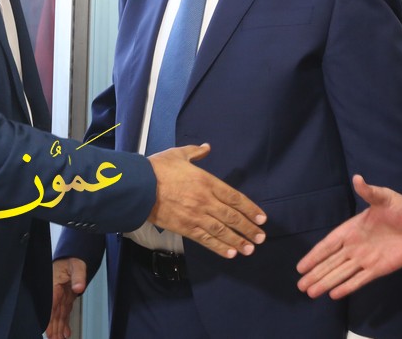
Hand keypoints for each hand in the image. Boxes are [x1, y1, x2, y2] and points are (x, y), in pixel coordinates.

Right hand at [47, 257, 86, 338]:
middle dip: (53, 329)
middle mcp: (55, 293)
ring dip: (58, 330)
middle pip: (52, 315)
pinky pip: (63, 314)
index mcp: (54, 285)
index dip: (48, 320)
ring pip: (58, 317)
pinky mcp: (65, 299)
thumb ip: (78, 276)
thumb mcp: (77, 265)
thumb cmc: (72, 260)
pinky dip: (64, 324)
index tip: (48, 331)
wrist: (73, 258)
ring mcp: (60, 297)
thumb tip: (79, 287)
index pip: (50, 306)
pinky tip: (65, 333)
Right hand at [147, 144, 265, 257]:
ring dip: (239, 241)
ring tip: (250, 249)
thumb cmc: (157, 168)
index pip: (234, 197)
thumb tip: (207, 147)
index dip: (250, 209)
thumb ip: (195, 152)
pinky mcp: (185, 228)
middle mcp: (206, 200)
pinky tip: (231, 253)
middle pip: (232, 217)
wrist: (139, 187)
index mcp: (206, 181)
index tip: (262, 218)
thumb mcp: (177, 154)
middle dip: (249, 228)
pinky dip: (220, 247)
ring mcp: (196, 216)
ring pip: (223, 231)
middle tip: (261, 238)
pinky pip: (206, 239)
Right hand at [297, 174, 401, 298]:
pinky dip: (347, 287)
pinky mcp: (379, 269)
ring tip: (311, 293)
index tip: (300, 267)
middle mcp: (354, 247)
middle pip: (330, 263)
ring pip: (341, 274)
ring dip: (326, 283)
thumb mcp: (384, 197)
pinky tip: (334, 295)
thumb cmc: (401, 208)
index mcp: (350, 230)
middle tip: (300, 286)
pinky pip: (359, 280)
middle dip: (315, 274)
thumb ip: (369, 192)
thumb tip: (357, 178)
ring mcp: (365, 259)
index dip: (314, 256)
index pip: (327, 245)